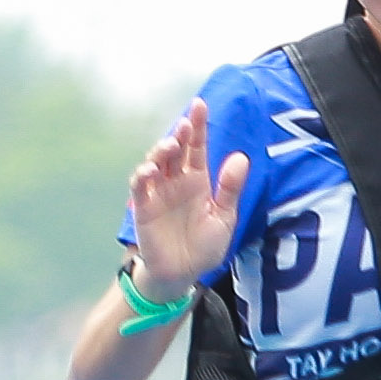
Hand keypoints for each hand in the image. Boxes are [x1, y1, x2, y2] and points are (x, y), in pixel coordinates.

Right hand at [124, 99, 244, 302]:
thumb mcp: (224, 217)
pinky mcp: (143, 208)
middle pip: (176, 150)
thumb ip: (230, 188)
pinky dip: (142, 176)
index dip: (198, 126)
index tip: (200, 105)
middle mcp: (176, 181)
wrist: (183, 274)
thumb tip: (240, 157)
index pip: (196, 147)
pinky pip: (140, 187)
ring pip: (155, 162)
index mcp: (197, 180)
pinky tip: (150, 169)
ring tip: (171, 145)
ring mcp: (158, 192)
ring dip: (161, 151)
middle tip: (186, 125)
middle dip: (180, 135)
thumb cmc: (204, 246)